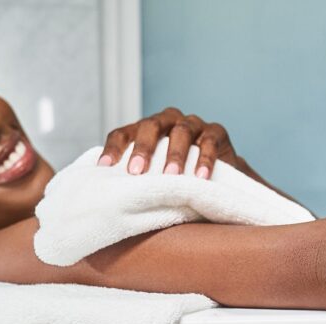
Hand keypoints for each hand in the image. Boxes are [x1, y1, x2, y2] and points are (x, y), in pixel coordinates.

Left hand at [97, 107, 240, 178]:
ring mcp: (193, 124)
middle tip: (136, 172)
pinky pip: (209, 142)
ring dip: (175, 154)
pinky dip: (205, 159)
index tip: (104, 168)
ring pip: (181, 131)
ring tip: (171, 176)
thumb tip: (109, 199)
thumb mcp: (156, 175)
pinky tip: (201, 177)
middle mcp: (168, 121)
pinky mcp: (216, 132)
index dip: (114, 148)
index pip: (124, 132)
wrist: (221, 175)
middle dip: (143, 148)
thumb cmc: (180, 177)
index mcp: (147, 130)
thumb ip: (138, 179)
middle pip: (151, 126)